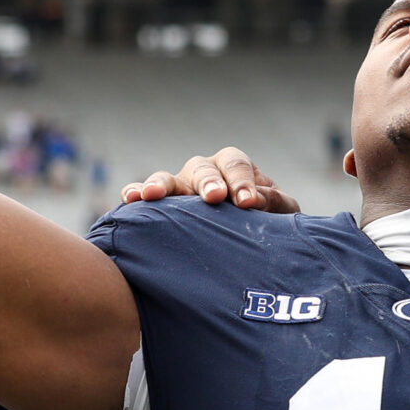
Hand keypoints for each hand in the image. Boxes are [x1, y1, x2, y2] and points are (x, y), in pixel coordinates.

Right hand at [122, 148, 300, 212]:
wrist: (248, 244)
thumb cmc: (267, 221)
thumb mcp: (281, 213)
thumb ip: (275, 203)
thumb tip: (254, 201)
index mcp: (233, 166)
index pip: (235, 165)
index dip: (241, 181)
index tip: (247, 202)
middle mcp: (204, 172)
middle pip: (201, 169)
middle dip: (207, 182)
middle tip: (213, 197)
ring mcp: (181, 188)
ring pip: (169, 179)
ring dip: (161, 185)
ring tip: (151, 194)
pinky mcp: (163, 207)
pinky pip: (145, 199)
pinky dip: (136, 195)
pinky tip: (128, 200)